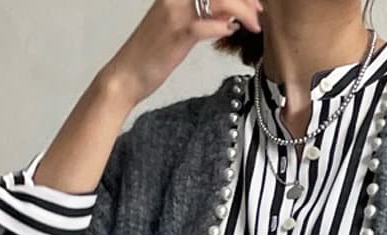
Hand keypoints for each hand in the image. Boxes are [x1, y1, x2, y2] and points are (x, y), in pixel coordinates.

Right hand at [108, 0, 265, 105]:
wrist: (127, 74)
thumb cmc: (153, 53)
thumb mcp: (180, 27)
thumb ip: (203, 16)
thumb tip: (230, 14)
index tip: (253, 1)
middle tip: (259, 12)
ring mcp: (176, 14)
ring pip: (219, 0)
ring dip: (242, 11)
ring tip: (253, 25)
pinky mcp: (177, 35)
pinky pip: (206, 24)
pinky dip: (222, 27)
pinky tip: (230, 31)